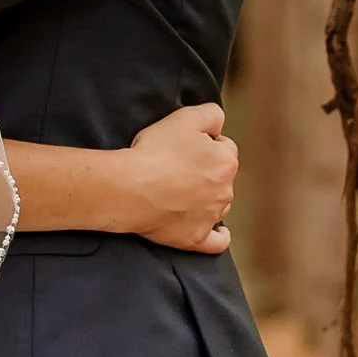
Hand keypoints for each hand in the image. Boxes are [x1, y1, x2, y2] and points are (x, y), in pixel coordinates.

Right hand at [120, 104, 237, 251]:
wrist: (131, 188)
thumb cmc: (156, 152)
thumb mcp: (185, 117)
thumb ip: (211, 115)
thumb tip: (219, 125)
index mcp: (226, 162)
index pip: (225, 147)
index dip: (206, 143)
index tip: (186, 145)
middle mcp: (225, 191)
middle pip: (222, 177)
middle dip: (207, 171)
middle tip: (179, 167)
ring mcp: (211, 217)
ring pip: (219, 205)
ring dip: (208, 199)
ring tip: (184, 193)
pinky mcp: (196, 238)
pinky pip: (217, 242)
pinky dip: (218, 236)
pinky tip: (217, 231)